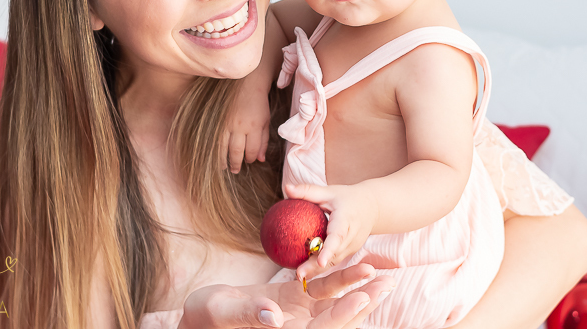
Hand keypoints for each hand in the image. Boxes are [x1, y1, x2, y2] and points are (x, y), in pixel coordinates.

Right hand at [180, 264, 393, 328]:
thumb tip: (276, 317)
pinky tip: (355, 264)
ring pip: (333, 301)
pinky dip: (338, 278)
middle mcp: (297, 328)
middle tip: (386, 283)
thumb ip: (251, 314)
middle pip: (337, 317)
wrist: (200, 316)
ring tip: (378, 272)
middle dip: (363, 301)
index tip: (361, 298)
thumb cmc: (205, 318)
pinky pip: (320, 289)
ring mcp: (297, 314)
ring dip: (356, 287)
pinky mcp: (293, 300)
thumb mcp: (224, 312)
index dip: (343, 316)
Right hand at [221, 82, 271, 173]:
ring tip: (224, 167)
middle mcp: (240, 126)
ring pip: (222, 146)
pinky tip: (215, 154)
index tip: (250, 160)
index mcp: (254, 126)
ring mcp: (227, 122)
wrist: (247, 84)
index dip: (251, 158)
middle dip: (236, 163)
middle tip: (235, 170)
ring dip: (222, 159)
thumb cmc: (259, 104)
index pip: (251, 150)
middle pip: (236, 151)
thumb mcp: (266, 122)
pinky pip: (214, 138)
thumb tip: (260, 160)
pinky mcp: (218, 119)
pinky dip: (215, 148)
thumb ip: (264, 141)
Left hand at [285, 184, 377, 283]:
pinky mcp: (350, 252)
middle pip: (334, 254)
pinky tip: (305, 271)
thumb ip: (307, 191)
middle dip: (317, 266)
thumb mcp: (329, 191)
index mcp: (347, 220)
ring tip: (299, 276)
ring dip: (317, 270)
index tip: (320, 261)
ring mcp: (352, 246)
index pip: (338, 236)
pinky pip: (334, 260)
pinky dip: (321, 266)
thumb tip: (286, 188)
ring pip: (334, 261)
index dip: (329, 249)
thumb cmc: (347, 197)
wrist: (372, 207)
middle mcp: (352, 236)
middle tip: (299, 274)